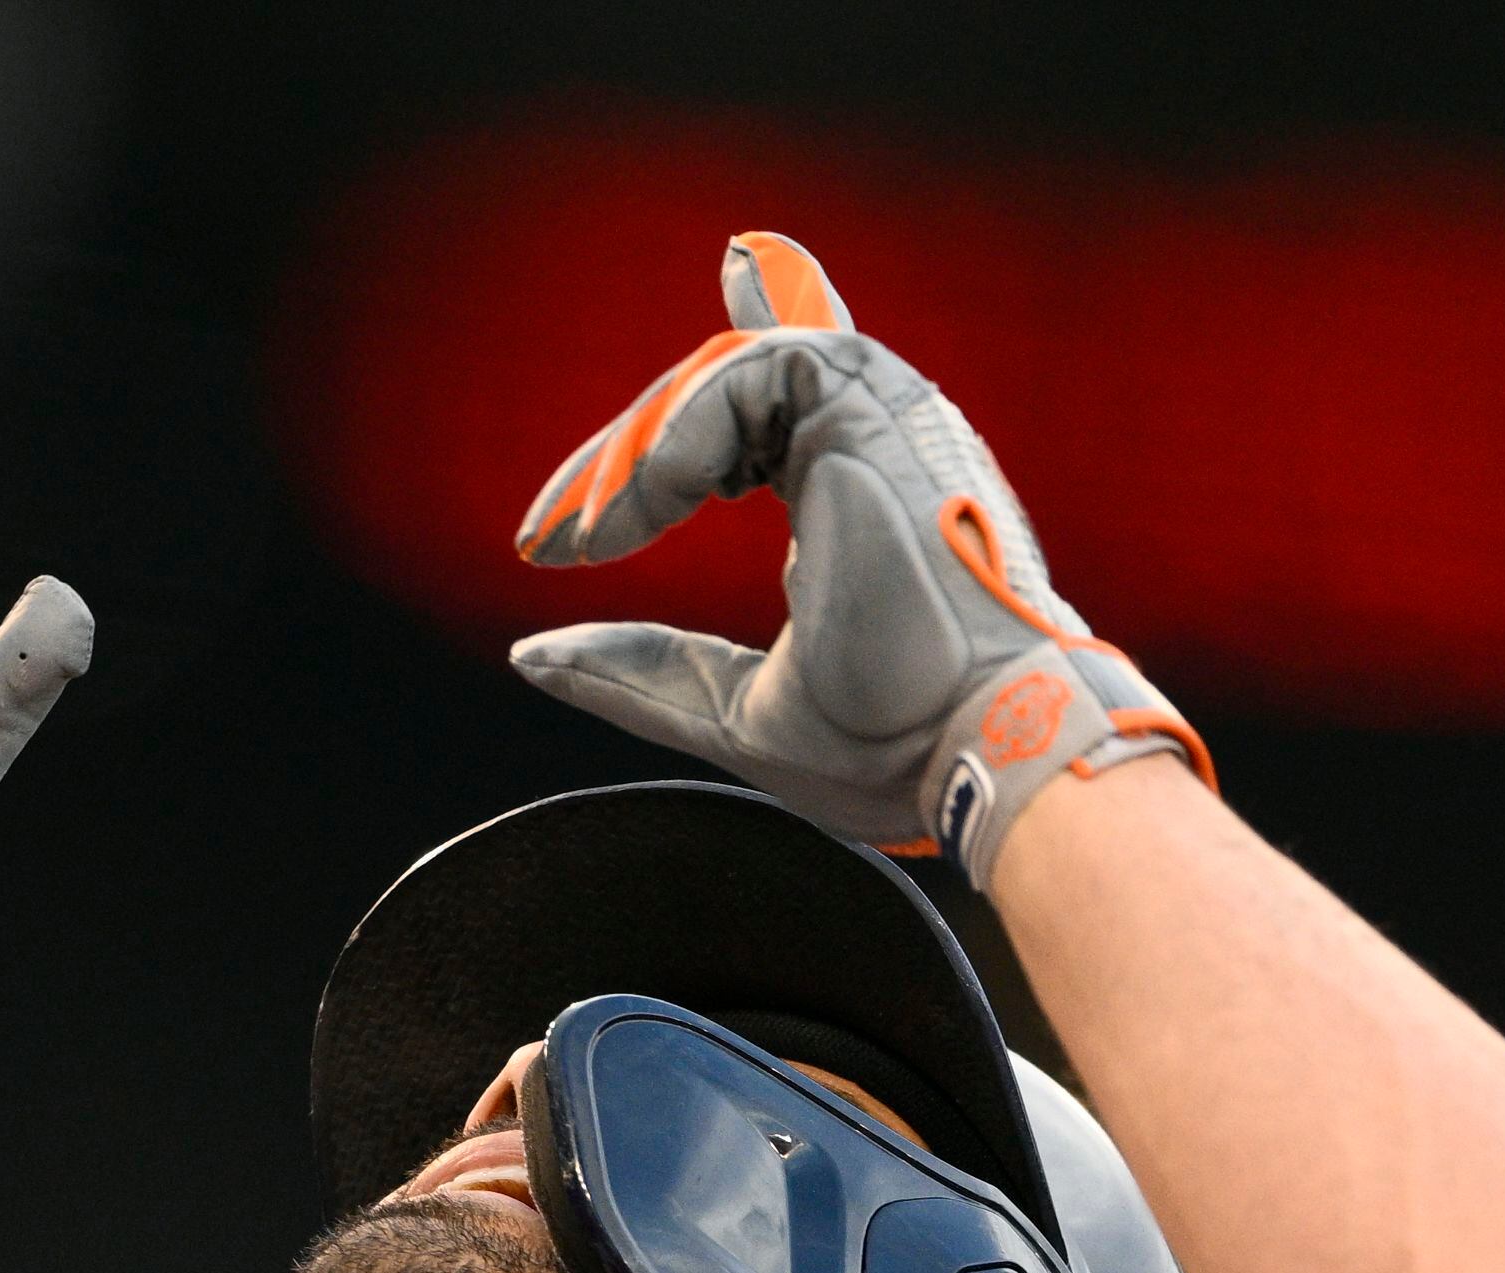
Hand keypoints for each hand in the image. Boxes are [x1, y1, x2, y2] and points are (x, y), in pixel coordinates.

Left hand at [508, 239, 1202, 887]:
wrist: (974, 749)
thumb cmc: (887, 746)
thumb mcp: (731, 708)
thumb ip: (640, 669)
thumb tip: (531, 653)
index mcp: (861, 494)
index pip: (797, 391)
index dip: (749, 331)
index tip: (720, 291)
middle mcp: (874, 442)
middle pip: (731, 389)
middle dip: (629, 458)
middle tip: (553, 535)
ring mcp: (879, 415)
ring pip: (727, 373)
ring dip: (639, 454)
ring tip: (584, 535)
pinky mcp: (869, 402)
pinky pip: (741, 373)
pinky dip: (672, 439)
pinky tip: (630, 513)